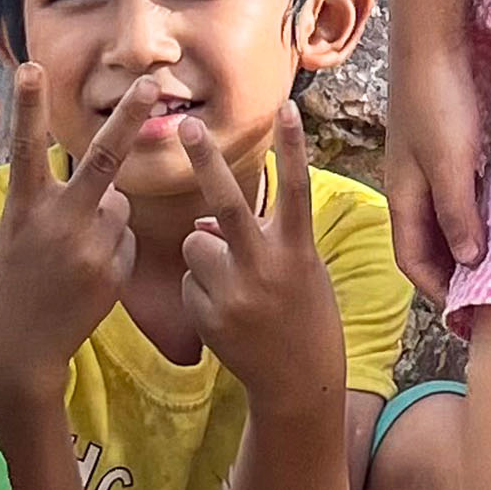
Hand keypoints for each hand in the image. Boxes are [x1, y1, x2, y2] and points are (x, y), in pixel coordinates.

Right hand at [0, 66, 153, 395]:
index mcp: (23, 211)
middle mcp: (59, 225)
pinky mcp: (113, 275)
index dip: (29, 107)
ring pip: (118, 206)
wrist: (13, 352)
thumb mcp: (14, 236)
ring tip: (71, 255)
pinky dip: (111, 250)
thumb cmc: (5, 287)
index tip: (32, 67)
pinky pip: (124, 242)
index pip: (26, 149)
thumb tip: (108, 189)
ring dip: (105, 216)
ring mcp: (90, 250)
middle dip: (128, 119)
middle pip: (101, 161)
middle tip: (152, 85)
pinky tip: (84, 278)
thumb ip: (54, 206)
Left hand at [177, 116, 347, 410]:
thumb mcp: (298, 271)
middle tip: (186, 124)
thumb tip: (206, 222)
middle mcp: (265, 269)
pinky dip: (201, 288)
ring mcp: (234, 295)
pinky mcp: (208, 317)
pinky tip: (226, 313)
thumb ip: (262, 239)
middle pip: (227, 205)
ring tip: (233, 283)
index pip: (295, 189)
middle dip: (205, 162)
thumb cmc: (304, 315)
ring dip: (204, 252)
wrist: (297, 382)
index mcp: (296, 252)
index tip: (286, 107)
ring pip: (195, 244)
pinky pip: (190, 282)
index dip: (292, 147)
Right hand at [377, 34, 481, 306]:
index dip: (436, 289)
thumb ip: (457, 213)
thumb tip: (469, 263)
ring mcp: (426, 167)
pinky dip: (474, 215)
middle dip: (451, 274)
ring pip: (443, 220)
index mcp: (403, 197)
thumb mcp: (451, 163)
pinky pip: (457, 194)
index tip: (468, 313)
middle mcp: (410, 187)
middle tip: (488, 298)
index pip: (412, 260)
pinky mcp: (445, 147)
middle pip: (427, 244)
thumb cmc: (437, 100)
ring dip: (465, 244)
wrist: (433, 41)